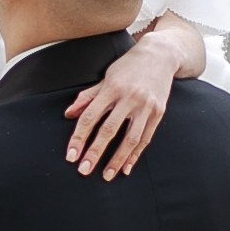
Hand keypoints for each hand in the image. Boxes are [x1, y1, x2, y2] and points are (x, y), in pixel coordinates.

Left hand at [65, 35, 180, 180]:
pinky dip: (135, 155)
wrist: (160, 55)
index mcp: (112, 88)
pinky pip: (145, 138)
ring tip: (106, 175)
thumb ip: (88, 97)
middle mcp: (129, 97)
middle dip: (95, 152)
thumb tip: (69, 114)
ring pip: (130, 138)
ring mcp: (145, 106)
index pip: (90, 117)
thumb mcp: (106, 77)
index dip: (79, 138)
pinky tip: (126, 168)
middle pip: (109, 130)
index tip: (71, 155)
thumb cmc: (129, 66)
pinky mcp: (158, 112)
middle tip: (84, 170)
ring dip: (117, 159)